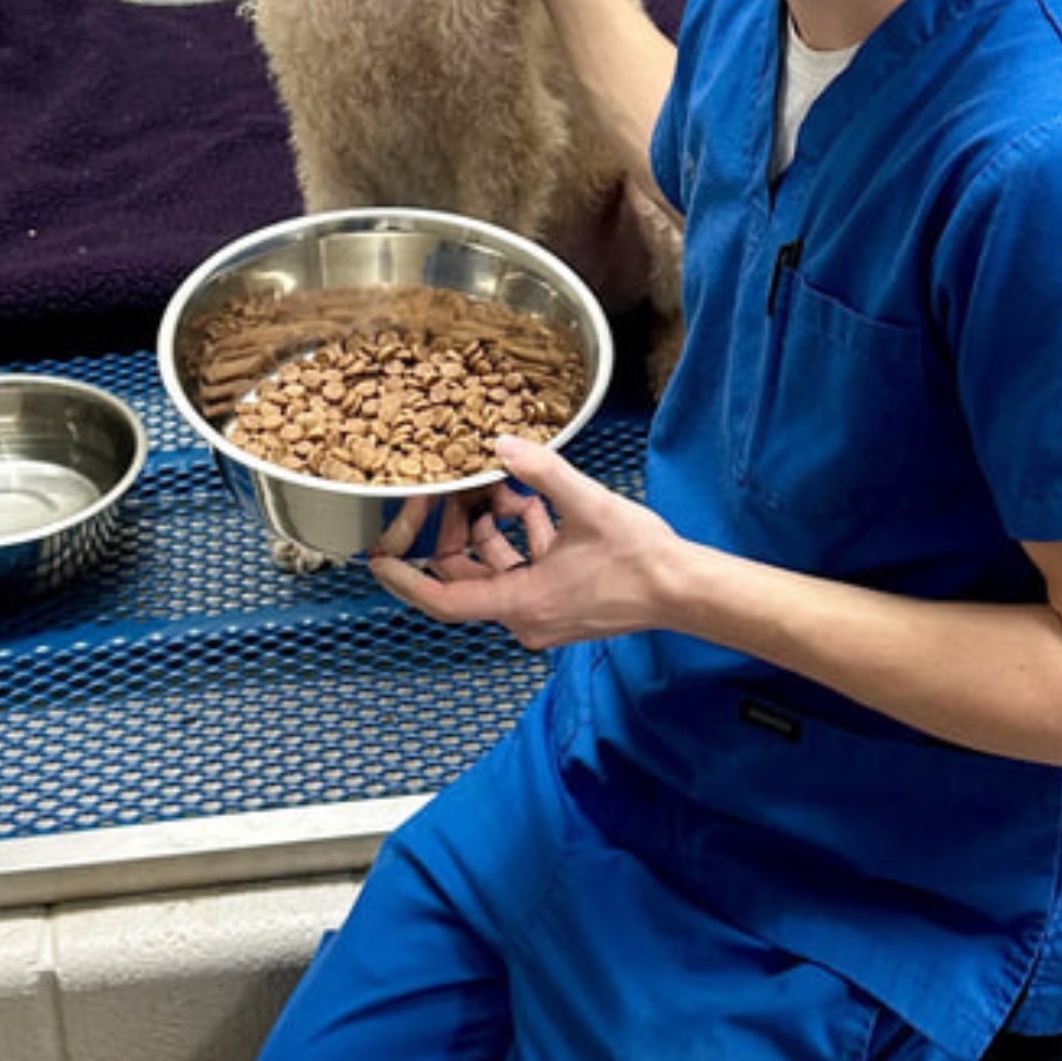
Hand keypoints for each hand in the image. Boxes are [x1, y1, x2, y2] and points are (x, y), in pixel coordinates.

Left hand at [369, 435, 680, 649]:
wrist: (685, 591)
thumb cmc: (642, 559)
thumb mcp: (589, 505)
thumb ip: (542, 471)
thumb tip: (503, 442)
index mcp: (522, 602)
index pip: (441, 600)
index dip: (403, 577)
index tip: (376, 556)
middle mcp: (524, 618)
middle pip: (463, 577)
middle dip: (457, 528)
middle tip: (460, 487)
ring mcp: (540, 616)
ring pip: (491, 569)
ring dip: (491, 527)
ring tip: (509, 487)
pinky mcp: (556, 606)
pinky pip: (518, 571)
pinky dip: (518, 539)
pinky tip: (536, 504)